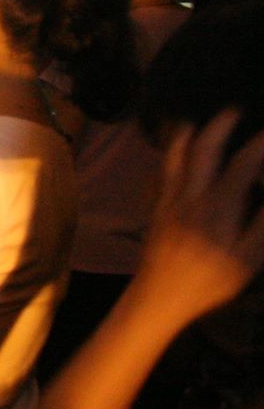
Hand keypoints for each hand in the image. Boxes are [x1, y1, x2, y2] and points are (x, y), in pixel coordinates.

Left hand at [132, 111, 263, 328]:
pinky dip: (167, 160)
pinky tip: (170, 158)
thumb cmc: (208, 281)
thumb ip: (263, 224)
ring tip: (191, 122)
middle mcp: (190, 196)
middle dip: (218, 126)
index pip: (242, 164)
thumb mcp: (248, 258)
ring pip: (173, 158)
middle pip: (201, 150)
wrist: (158, 297)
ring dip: (184, 137)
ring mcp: (168, 201)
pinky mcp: (155, 211)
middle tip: (231, 111)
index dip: (260, 146)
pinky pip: (159, 176)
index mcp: (217, 205)